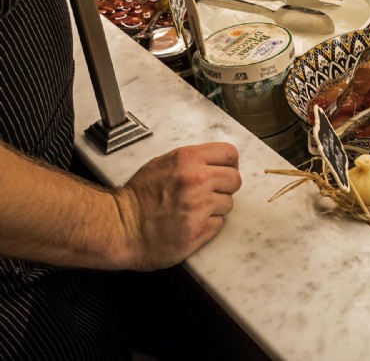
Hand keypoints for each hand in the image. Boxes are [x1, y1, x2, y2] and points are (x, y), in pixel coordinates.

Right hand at [113, 143, 241, 270]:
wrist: (120, 228)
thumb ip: (191, 161)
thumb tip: (215, 162)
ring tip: (194, 210)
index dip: (229, 164)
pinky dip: (209, 225)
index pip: (230, 153)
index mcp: (187, 159)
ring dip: (216, 208)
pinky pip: (220, 224)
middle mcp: (196, 180)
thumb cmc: (138, 198)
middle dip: (225, 186)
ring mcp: (199, 206)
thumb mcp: (162, 164)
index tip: (224, 171)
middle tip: (210, 193)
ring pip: (229, 203)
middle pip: (235, 179)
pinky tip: (191, 223)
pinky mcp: (200, 230)